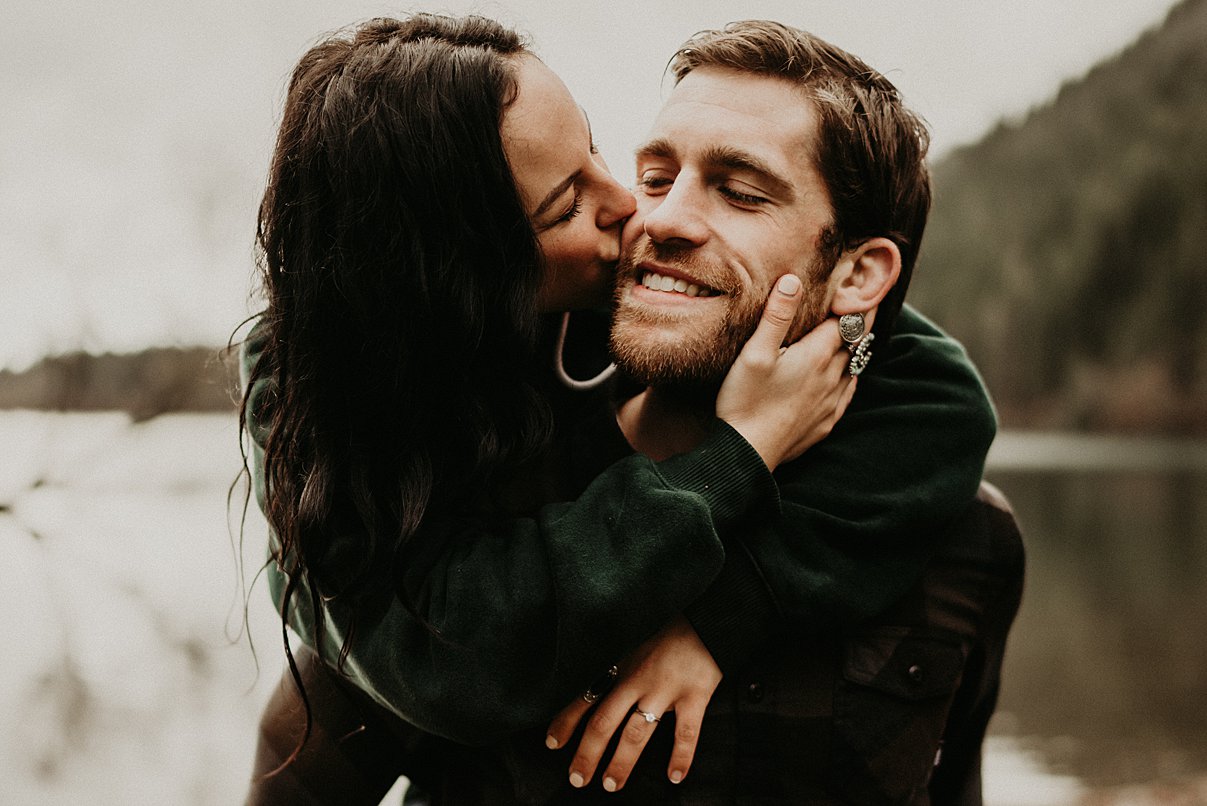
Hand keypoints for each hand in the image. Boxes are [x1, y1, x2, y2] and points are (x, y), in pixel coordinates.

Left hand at [545, 616, 720, 791]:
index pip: (586, 699)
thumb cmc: (664, 649)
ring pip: (637, 732)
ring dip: (622, 761)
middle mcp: (637, 683)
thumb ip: (615, 685)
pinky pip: (686, 732)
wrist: (703, 628)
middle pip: (605, 721)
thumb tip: (593, 712)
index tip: (551, 743)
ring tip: (611, 784)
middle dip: (588, 752)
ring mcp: (664, 691)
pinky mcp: (694, 697)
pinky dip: (680, 756)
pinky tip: (674, 777)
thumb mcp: (631, 660)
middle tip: (578, 779)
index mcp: (620, 674)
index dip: (567, 722)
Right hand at [716, 274, 857, 469]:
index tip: (864, 283)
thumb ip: (776, 316)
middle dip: (858, 321)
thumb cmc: (746, 401)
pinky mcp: (826, 422)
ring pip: (854, 367)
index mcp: (818, 355)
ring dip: (854, 349)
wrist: (747, 453)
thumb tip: (793, 280)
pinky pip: (847, 393)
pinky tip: (841, 377)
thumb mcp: (755, 353)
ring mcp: (832, 402)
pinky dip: (848, 376)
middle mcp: (833, 377)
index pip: (850, 319)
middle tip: (860, 302)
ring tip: (851, 335)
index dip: (857, 300)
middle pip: (856, 342)